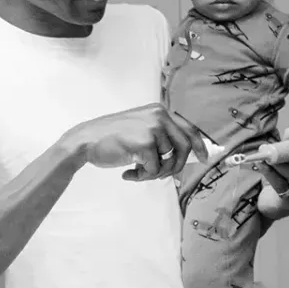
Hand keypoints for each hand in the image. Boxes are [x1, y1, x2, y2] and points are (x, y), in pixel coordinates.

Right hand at [62, 104, 208, 181]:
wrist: (85, 141)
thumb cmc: (109, 138)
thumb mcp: (139, 128)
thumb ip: (160, 136)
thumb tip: (184, 155)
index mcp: (159, 111)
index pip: (189, 128)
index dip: (199, 145)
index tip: (203, 158)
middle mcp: (160, 116)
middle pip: (184, 147)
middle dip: (175, 166)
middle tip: (160, 175)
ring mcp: (153, 129)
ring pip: (170, 161)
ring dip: (154, 173)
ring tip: (137, 172)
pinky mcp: (145, 144)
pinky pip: (154, 169)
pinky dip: (141, 176)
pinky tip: (127, 173)